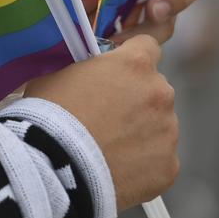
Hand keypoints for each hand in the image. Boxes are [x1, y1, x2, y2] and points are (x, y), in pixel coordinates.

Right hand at [24, 35, 177, 209]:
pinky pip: (158, 160)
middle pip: (155, 89)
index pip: (147, 47)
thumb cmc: (50, 117)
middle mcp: (159, 93)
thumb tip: (81, 78)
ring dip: (141, 132)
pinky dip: (142, 164)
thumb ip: (81, 72)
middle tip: (107, 118)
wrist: (55, 170)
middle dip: (136, 99)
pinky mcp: (169, 166)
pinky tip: (117, 170)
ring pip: (159, 126)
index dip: (130, 60)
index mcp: (135, 64)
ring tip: (109, 149)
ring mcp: (168, 131)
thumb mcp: (56, 77)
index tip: (116, 73)